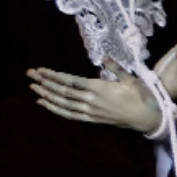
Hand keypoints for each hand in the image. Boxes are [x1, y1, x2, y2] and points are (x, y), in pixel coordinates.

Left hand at [28, 64, 162, 133]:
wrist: (146, 118)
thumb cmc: (140, 96)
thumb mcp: (130, 79)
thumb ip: (116, 68)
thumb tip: (105, 57)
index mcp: (99, 89)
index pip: (70, 82)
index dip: (53, 76)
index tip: (40, 70)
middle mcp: (91, 102)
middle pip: (63, 92)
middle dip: (45, 83)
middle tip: (29, 74)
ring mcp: (90, 112)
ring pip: (63, 104)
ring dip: (47, 96)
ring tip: (33, 88)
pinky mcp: (91, 119)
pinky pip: (69, 115)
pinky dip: (55, 109)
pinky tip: (45, 104)